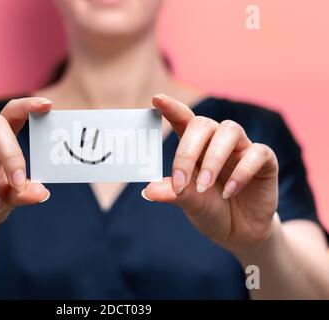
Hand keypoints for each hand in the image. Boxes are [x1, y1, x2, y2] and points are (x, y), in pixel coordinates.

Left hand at [144, 94, 278, 252]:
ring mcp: (242, 148)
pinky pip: (257, 153)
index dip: (171, 108)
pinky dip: (241, 172)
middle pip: (203, 124)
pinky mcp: (264, 161)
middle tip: (180, 181)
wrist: (240, 232)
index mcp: (195, 147)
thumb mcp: (189, 203)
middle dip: (188, 150)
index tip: (157, 99)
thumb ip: (172, 194)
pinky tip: (230, 192)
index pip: (182, 120)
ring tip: (204, 186)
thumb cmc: (210, 210)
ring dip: (213, 159)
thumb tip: (147, 191)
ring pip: (230, 131)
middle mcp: (217, 141)